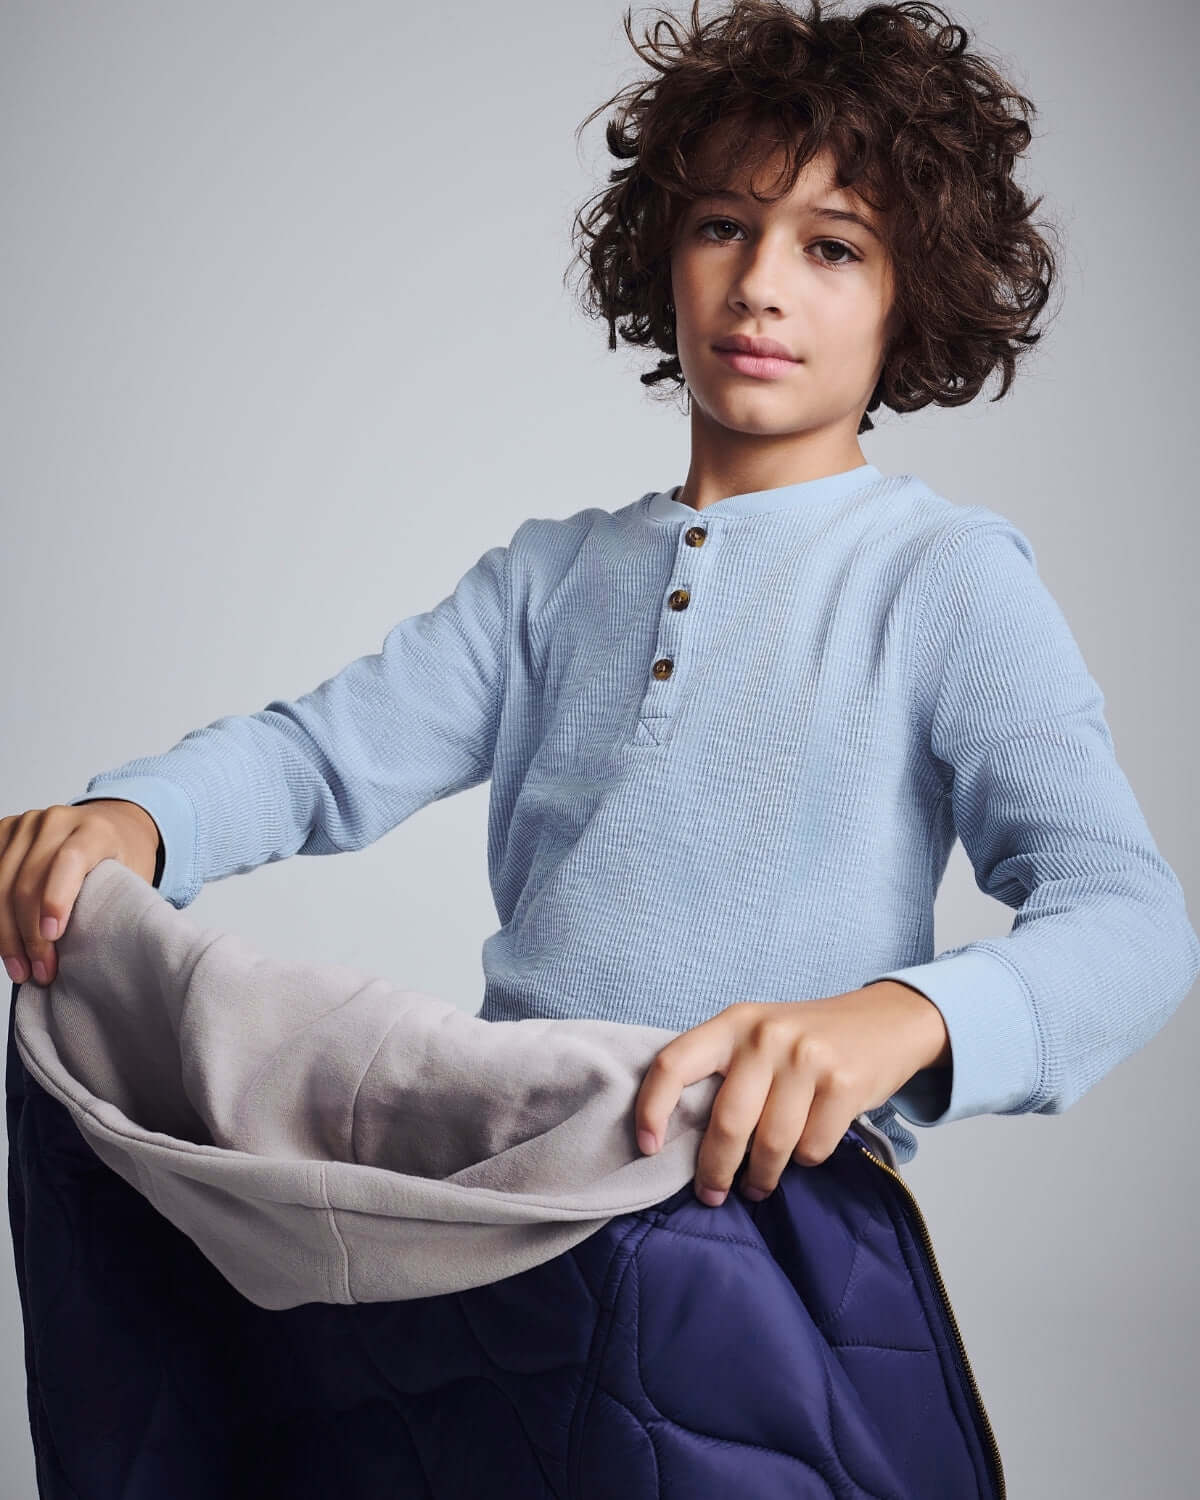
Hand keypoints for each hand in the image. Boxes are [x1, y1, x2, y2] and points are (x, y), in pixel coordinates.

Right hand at [0, 800, 161, 988]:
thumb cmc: (123, 856)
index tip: (53, 938)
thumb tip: (99, 956)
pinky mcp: (5, 830)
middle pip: (28, 881)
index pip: (69, 861)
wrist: (112, 824)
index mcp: (95, 829)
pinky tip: (3, 942)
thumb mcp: (134, 876)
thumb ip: (115, 902)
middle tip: (39, 971)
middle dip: (29, 935)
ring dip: (6, 933)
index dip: (56, 900)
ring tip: (19, 968)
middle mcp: (57, 820)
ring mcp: (26, 824)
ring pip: (1, 883)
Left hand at [633, 982, 949, 1206]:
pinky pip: (811, 1150)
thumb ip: (723, 1070)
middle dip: (715, 1171)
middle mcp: (766, 1035)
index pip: (674, 1064)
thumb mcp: (758, 1034)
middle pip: (727, 1123)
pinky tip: (805, 1148)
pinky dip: (804, 1161)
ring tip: (758, 1183)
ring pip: (771, 1145)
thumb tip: (681, 1138)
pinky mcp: (844, 1084)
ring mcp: (808, 1058)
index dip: (651, 1108)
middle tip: (712, 1195)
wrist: (886, 1021)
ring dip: (761, 1177)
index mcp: (734, 1022)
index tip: (649, 1147)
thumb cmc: (807, 1039)